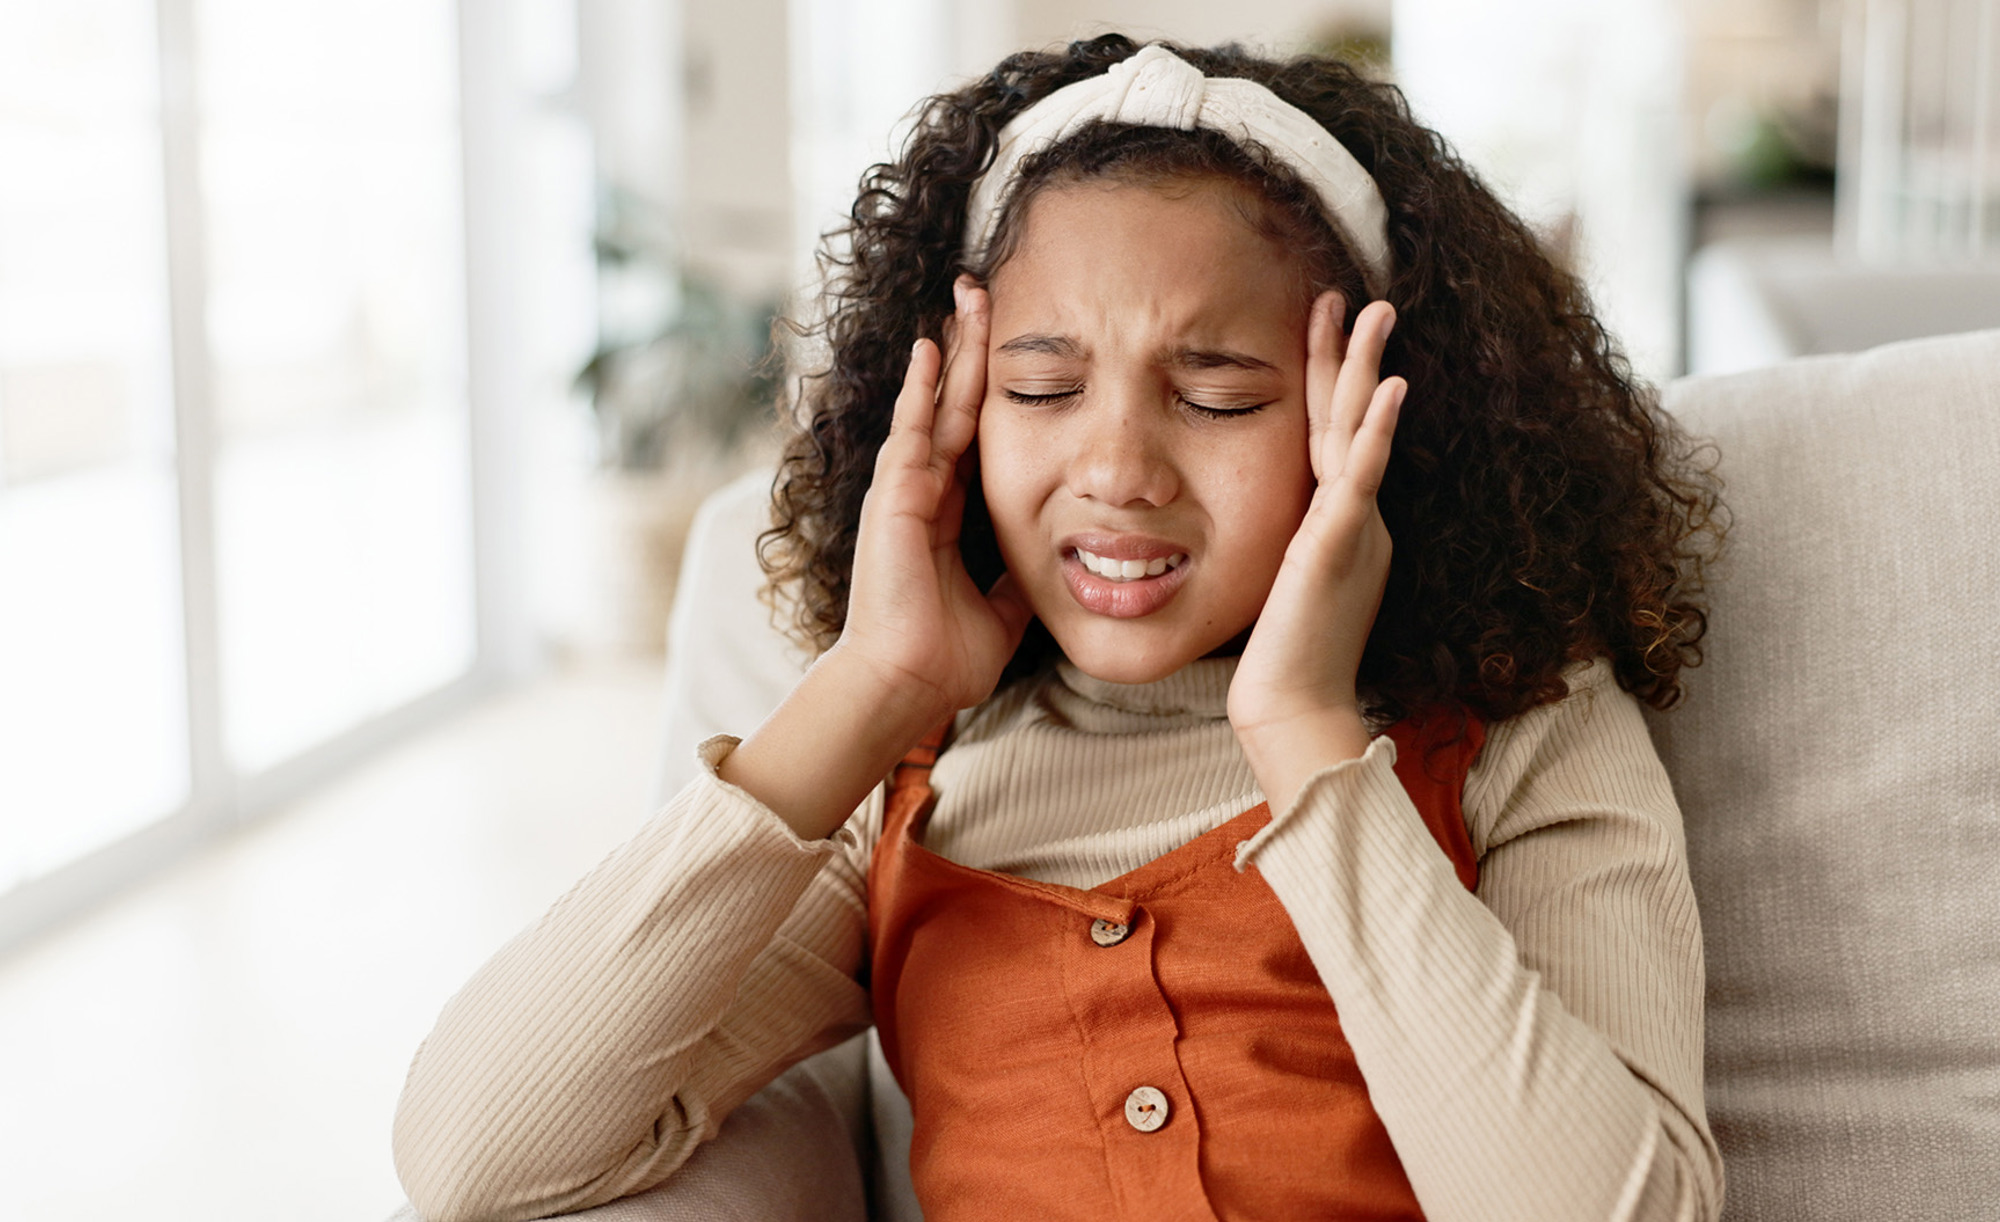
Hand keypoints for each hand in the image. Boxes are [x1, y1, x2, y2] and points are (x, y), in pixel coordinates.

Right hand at [830, 275, 1034, 729]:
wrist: (907, 686)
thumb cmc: (944, 659)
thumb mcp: (1000, 612)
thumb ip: (1017, 584)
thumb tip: (1053, 573)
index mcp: (944, 515)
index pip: (969, 437)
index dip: (985, 393)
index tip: (1005, 349)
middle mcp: (921, 494)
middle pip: (951, 406)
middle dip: (969, 352)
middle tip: (981, 295)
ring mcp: (903, 492)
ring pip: (933, 406)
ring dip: (950, 353)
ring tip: (963, 300)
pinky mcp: (895, 500)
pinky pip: (913, 431)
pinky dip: (922, 389)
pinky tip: (933, 348)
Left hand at [1227, 293, 1405, 809]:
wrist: (1291, 707)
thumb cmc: (1285, 657)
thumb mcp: (1288, 582)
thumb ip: (1294, 544)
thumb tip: (1284, 525)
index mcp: (1339, 522)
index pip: (1333, 436)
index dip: (1330, 382)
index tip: (1324, 328)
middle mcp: (1354, 517)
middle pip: (1352, 420)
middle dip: (1354, 356)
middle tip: (1361, 297)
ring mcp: (1351, 528)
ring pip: (1359, 435)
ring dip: (1367, 372)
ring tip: (1376, 314)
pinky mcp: (1338, 547)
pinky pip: (1361, 479)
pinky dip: (1376, 433)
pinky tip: (1388, 390)